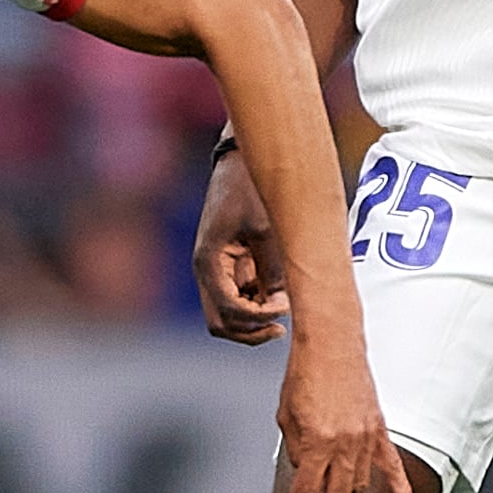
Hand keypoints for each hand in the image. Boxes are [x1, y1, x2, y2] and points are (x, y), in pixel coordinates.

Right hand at [192, 148, 290, 344]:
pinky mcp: (232, 265)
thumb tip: (279, 304)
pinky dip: (258, 305)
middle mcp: (208, 272)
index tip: (284, 308)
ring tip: (283, 309)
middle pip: (221, 324)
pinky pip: (241, 298)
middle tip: (280, 327)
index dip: (256, 318)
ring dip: (255, 320)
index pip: (227, 311)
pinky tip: (280, 295)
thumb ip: (271, 270)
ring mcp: (218, 271)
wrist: (241, 161)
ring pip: (230, 315)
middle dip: (250, 331)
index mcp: (208, 263)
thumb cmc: (249, 189)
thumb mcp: (265, 229)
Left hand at [270, 332, 412, 492]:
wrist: (331, 344)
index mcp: (316, 442)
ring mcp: (365, 439)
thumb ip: (295, 449)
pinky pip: (392, 465)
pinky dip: (401, 489)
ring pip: (359, 488)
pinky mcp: (379, 430)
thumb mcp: (286, 416)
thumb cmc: (305, 373)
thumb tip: (303, 472)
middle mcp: (343, 445)